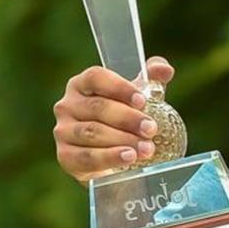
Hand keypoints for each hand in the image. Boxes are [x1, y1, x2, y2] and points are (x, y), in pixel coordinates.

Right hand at [52, 56, 174, 182]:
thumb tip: (165, 70)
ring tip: (147, 148)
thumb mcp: (138, 97)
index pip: (96, 77)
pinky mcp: (65, 157)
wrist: (112, 158)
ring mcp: (63, 131)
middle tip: (151, 129)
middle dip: (128, 119)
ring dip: (123, 140)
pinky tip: (129, 158)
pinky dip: (109, 157)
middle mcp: (67, 105)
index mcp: (82, 84)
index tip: (142, 101)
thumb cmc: (124, 119)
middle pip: (98, 107)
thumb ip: (152, 79)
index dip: (120, 87)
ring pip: (92, 132)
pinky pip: (86, 157)